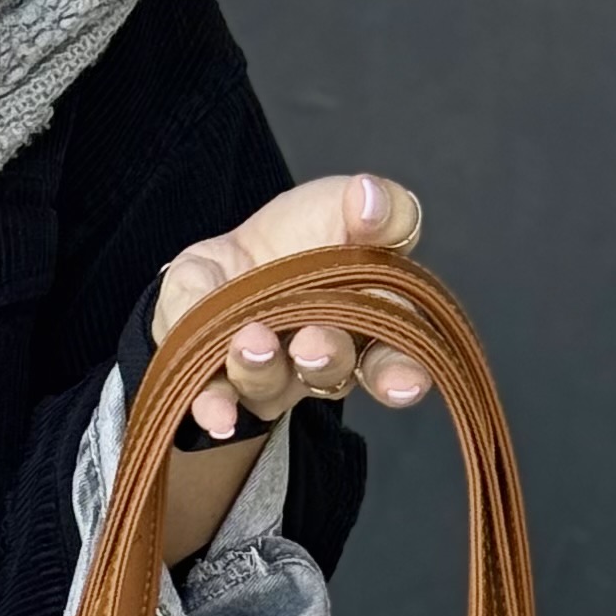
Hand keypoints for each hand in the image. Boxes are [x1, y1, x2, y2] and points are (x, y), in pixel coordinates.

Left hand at [152, 172, 431, 439]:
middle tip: (311, 343)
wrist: (235, 256)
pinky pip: (212, 395)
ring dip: (261, 367)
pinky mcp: (211, 373)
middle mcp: (318, 364)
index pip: (392, 357)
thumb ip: (377, 206)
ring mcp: (266, 376)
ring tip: (251, 342)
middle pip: (330, 371)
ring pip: (267, 383)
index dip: (400, 373)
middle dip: (324, 357)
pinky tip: (216, 415)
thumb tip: (370, 200)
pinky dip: (214, 405)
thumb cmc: (308, 235)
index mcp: (366, 327)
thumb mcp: (348, 204)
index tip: (404, 384)